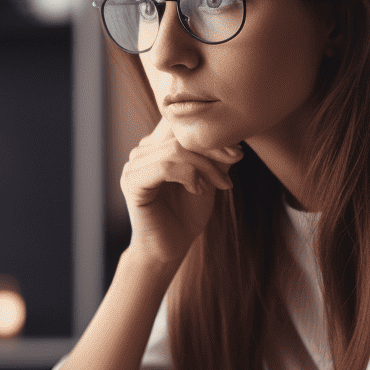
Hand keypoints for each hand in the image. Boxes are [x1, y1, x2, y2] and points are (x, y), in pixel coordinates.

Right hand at [120, 117, 242, 268]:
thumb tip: (234, 133)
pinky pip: (164, 166)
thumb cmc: (187, 214)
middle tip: (235, 161)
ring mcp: (133, 165)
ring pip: (175, 148)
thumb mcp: (209, 178)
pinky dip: (188, 175)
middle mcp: (142, 150)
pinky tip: (198, 189)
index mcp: (157, 145)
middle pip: (180, 132)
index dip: (211, 131)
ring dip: (205, 165)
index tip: (237, 152)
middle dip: (213, 147)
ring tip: (220, 183)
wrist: (171, 248)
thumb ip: (216, 154)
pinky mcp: (132, 182)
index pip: (183, 122)